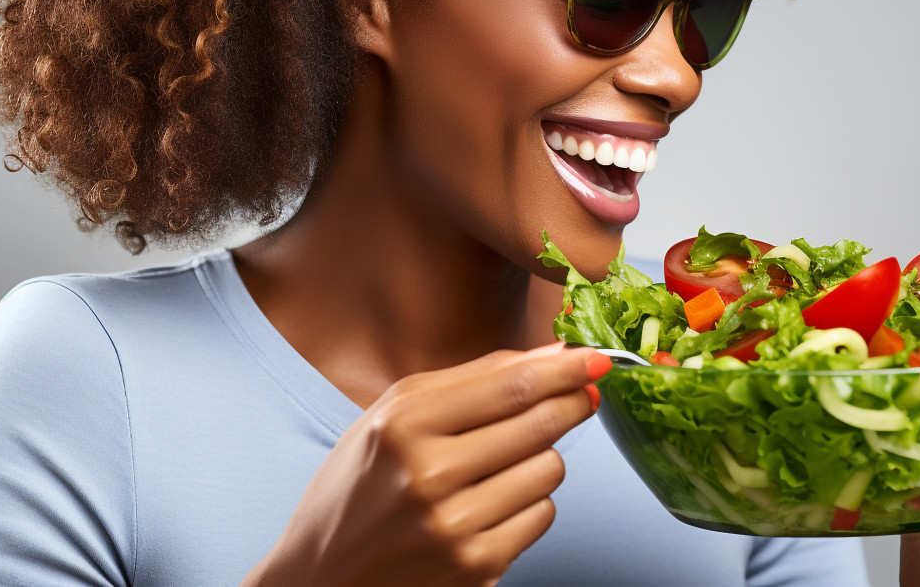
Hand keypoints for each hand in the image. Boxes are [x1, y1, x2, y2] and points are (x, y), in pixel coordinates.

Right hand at [241, 342, 608, 586]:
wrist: (322, 576)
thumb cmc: (362, 484)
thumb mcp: (396, 413)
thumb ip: (476, 378)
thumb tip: (554, 354)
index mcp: (404, 426)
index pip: (511, 387)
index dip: (566, 368)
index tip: (596, 356)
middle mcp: (428, 477)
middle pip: (540, 425)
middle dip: (572, 402)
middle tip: (582, 392)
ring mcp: (455, 528)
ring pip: (549, 470)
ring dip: (541, 457)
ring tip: (503, 461)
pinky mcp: (477, 568)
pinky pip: (542, 515)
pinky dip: (529, 502)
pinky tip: (494, 500)